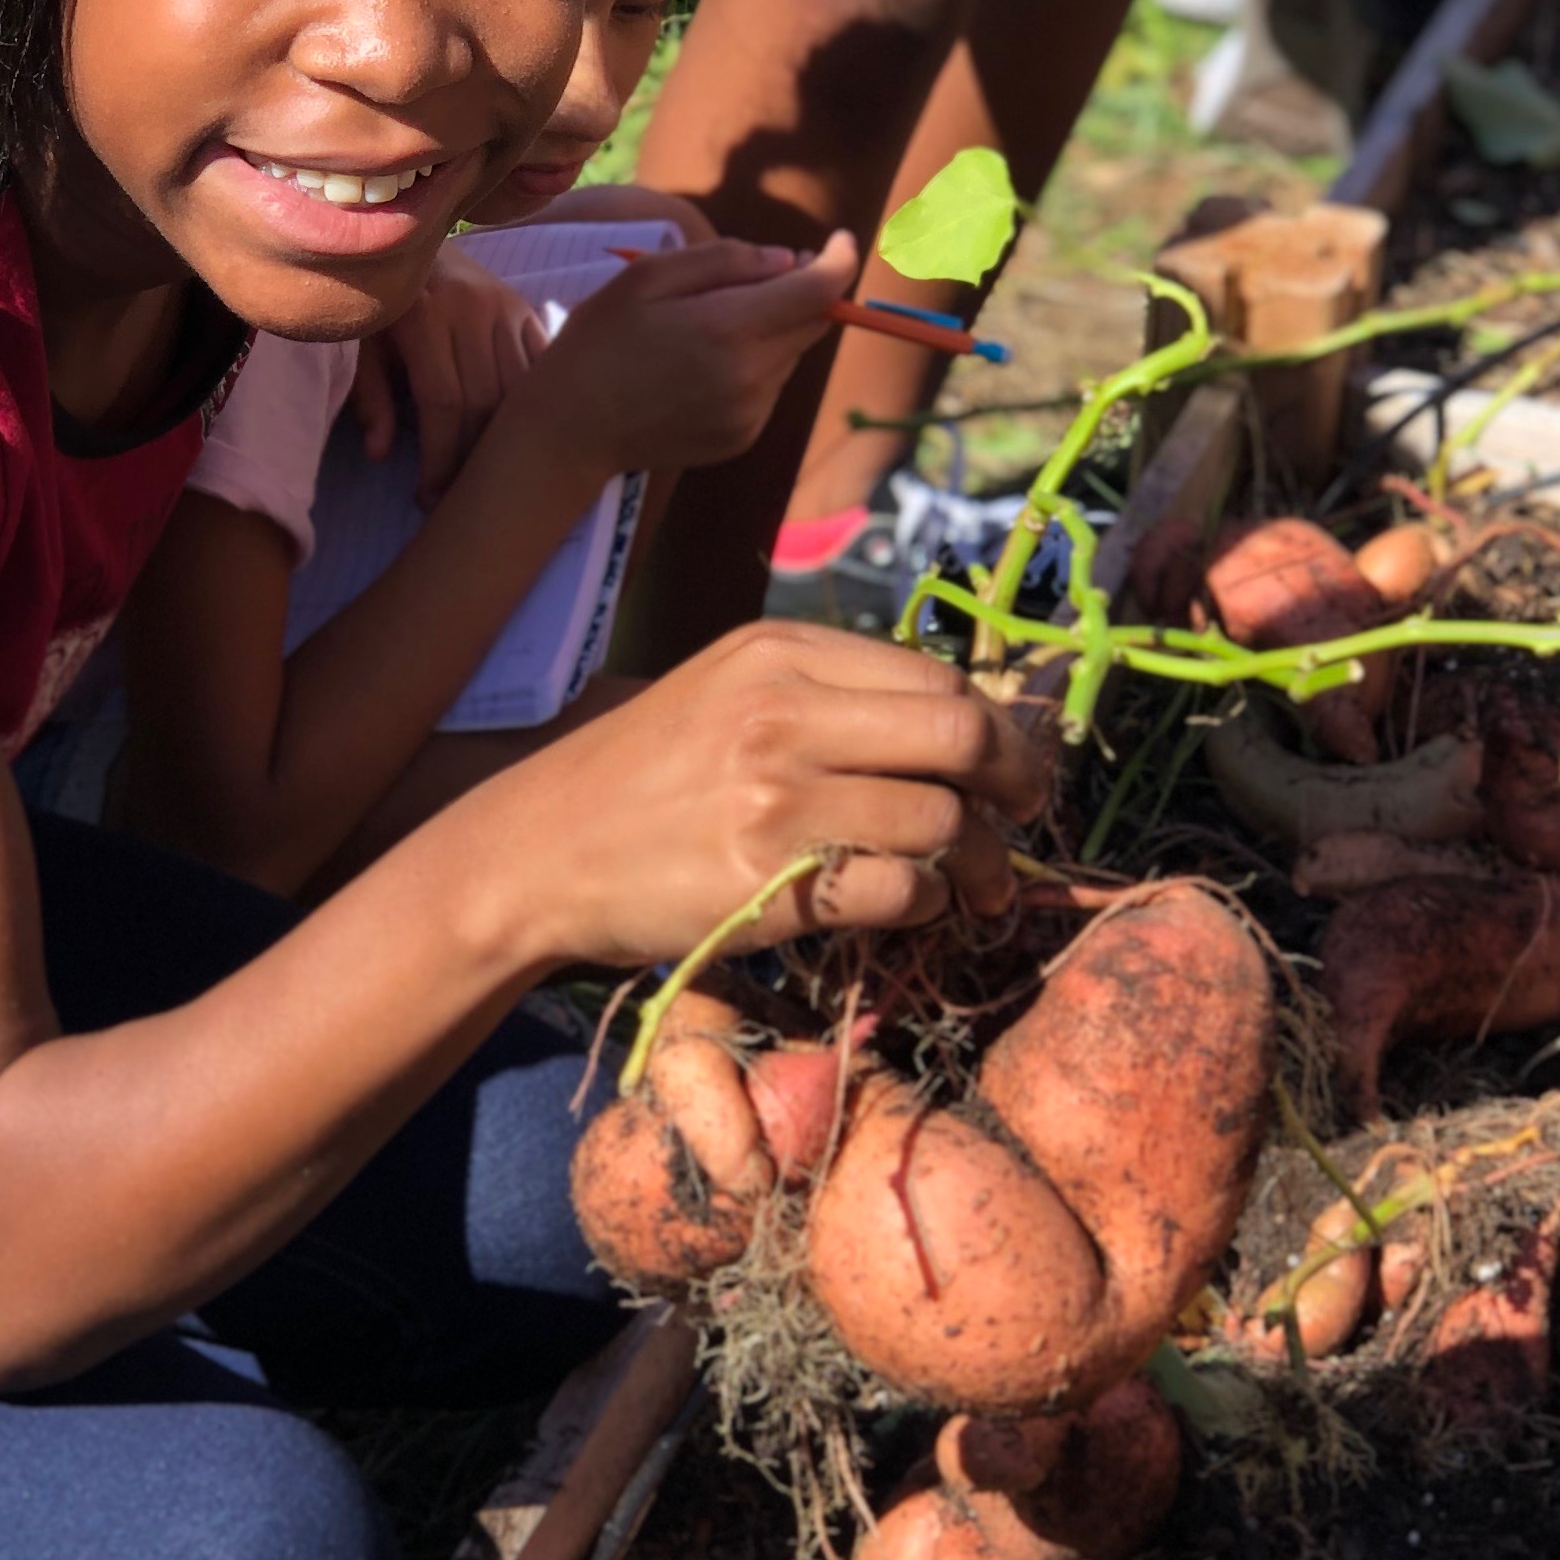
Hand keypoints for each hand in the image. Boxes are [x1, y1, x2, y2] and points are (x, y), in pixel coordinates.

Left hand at [355, 246, 551, 504]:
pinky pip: (540, 368)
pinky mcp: (526, 309)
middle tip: (456, 497)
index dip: (440, 458)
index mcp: (423, 315)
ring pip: (518, 390)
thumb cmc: (379, 304)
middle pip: (485, 402)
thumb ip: (369, 395)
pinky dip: (533, 407)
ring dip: (504, 441)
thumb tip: (380, 453)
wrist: (411, 242)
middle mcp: (471, 307)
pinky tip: (518, 439)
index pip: (443, 402)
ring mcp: (505, 306)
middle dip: (471, 459)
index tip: (429, 498)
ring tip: (483, 475)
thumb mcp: (360, 344)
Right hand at [477, 620, 1052, 969]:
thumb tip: (955, 722)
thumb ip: (825, 693)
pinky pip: (900, 890)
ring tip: (971, 886)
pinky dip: (925, 905)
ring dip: (976, 862)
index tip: (1006, 767)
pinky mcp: (769, 877)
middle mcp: (783, 709)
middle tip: (1025, 817)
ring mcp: (776, 794)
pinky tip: (910, 908)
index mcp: (779, 651)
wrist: (534, 854)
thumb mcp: (725, 693)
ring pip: (942, 818)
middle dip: (1017, 781)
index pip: (937, 674)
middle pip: (961, 732)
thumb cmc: (638, 779)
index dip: (993, 726)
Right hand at [517, 232, 856, 485]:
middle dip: (800, 290)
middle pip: (813, 322)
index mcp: (729, 329)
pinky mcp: (742, 438)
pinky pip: (770, 388)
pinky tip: (703, 365)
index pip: (820, 290)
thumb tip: (787, 260)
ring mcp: (750, 414)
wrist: (569, 431)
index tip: (840, 240)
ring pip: (791, 355)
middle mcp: (752, 377)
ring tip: (710, 325)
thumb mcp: (648, 278)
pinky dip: (754, 366)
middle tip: (757, 275)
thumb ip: (724, 260)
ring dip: (772, 330)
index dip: (839, 259)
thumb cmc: (599, 342)